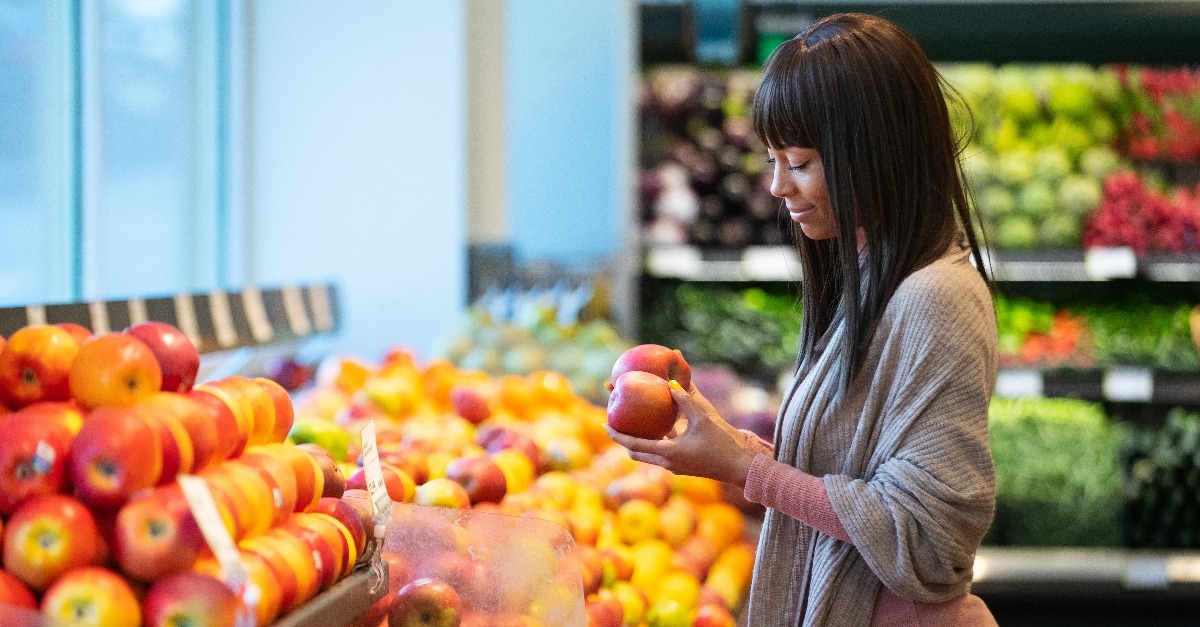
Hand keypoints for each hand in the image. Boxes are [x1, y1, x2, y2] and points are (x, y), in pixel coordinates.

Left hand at [604, 380, 756, 486]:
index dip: (617, 435)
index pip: (633, 446)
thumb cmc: (722, 444)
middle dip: (623, 437)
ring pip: (648, 453)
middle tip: (615, 420)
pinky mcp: (683, 464)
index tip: (603, 423)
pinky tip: (659, 422)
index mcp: (668, 453)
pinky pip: (662, 451)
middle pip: (636, 452)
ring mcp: (675, 465)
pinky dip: (655, 439)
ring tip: (633, 420)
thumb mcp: (703, 418)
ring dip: (638, 440)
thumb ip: (685, 399)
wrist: (740, 468)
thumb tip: (669, 382)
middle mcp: (667, 463)